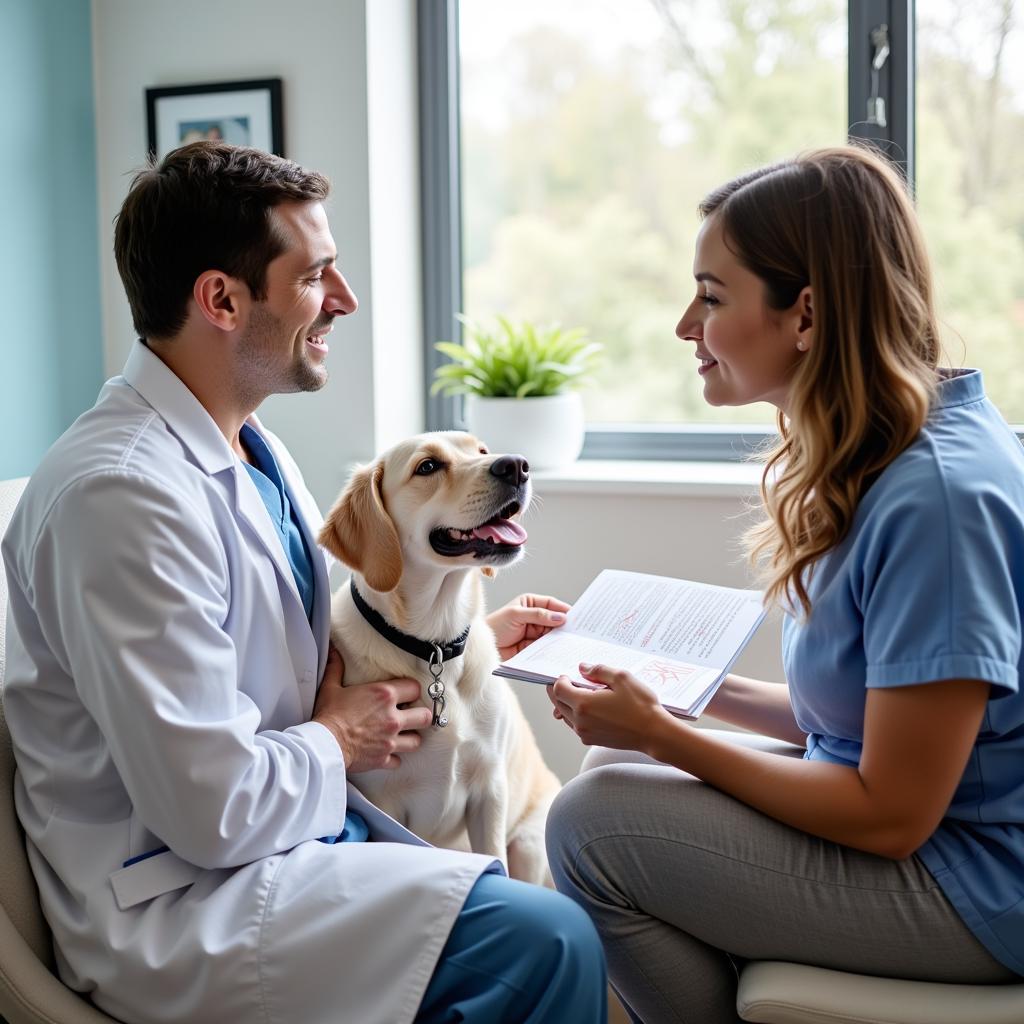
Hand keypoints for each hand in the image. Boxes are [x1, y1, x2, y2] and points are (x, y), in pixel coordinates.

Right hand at [312, 647, 431, 770]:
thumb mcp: (331, 687)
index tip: (405, 694)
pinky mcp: (384, 758)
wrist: (324, 745)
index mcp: (384, 695)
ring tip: (402, 735)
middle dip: (420, 716)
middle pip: (425, 716)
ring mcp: (391, 740)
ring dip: (410, 738)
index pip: (415, 688)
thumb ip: (336, 667)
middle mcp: (393, 717)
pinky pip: (398, 760)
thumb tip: (333, 649)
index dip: (412, 691)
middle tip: (411, 716)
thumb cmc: (328, 715)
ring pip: (417, 741)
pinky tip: (386, 752)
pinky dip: (394, 757)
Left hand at [486, 593, 569, 660]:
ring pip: (552, 634)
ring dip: (560, 638)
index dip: (563, 609)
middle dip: (564, 625)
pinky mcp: (533, 647)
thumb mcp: (516, 615)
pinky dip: (553, 648)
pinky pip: (546, 646)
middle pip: (554, 620)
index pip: (551, 604)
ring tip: (571, 641)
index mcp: (530, 603)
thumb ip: (539, 615)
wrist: (484, 646)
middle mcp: (534, 617)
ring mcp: (534, 632)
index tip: (576, 616)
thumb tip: (560, 617)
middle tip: (577, 631)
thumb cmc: (495, 626)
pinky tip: (560, 650)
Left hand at [547, 662, 669, 751]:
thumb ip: (598, 670)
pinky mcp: (592, 740)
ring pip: (565, 715)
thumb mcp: (622, 678)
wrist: (653, 733)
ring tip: (578, 694)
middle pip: (558, 703)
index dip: (559, 680)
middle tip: (565, 682)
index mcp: (584, 704)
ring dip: (567, 703)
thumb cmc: (640, 706)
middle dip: (559, 691)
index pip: (558, 690)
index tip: (567, 675)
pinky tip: (589, 708)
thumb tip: (583, 668)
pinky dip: (576, 715)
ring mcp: (585, 733)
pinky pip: (575, 725)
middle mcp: (580, 721)